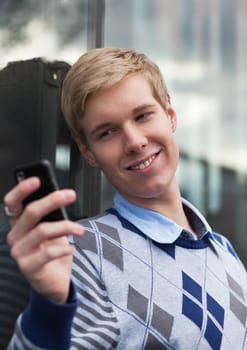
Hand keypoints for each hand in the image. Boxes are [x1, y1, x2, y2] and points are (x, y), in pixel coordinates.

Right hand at [4, 177, 83, 303]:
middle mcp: (15, 237)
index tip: (37, 179)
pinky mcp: (29, 268)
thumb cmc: (53, 251)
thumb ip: (52, 215)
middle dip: (52, 200)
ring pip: (42, 231)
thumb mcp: (53, 230)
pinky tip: (72, 248)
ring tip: (80, 230)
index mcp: (19, 224)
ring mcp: (20, 253)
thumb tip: (61, 195)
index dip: (22, 190)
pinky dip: (64, 248)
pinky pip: (48, 253)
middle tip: (71, 195)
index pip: (12, 203)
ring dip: (65, 227)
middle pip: (30, 213)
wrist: (56, 280)